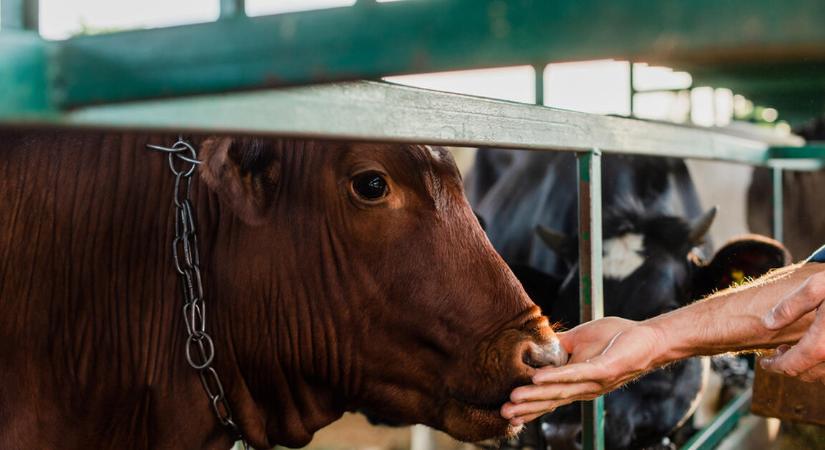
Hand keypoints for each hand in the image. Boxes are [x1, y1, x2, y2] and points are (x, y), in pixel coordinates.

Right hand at [500, 317, 662, 424]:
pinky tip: (538, 379)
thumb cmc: (617, 338)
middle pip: (551, 401)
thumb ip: (559, 346)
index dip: (529, 405)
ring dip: (535, 396)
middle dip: (526, 408)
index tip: (506, 411)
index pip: (549, 397)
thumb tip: (536, 345)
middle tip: (503, 413)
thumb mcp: (579, 339)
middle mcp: (584, 388)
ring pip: (560, 391)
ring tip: (513, 399)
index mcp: (576, 382)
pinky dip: (556, 377)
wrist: (648, 338)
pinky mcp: (603, 370)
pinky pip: (576, 374)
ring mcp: (593, 382)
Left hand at [761, 269, 824, 383]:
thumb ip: (790, 306)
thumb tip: (768, 323)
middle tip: (779, 352)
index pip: (791, 367)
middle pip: (808, 375)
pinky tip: (820, 349)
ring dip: (809, 367)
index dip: (774, 366)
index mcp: (824, 345)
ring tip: (797, 350)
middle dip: (789, 366)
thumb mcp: (818, 286)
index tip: (764, 362)